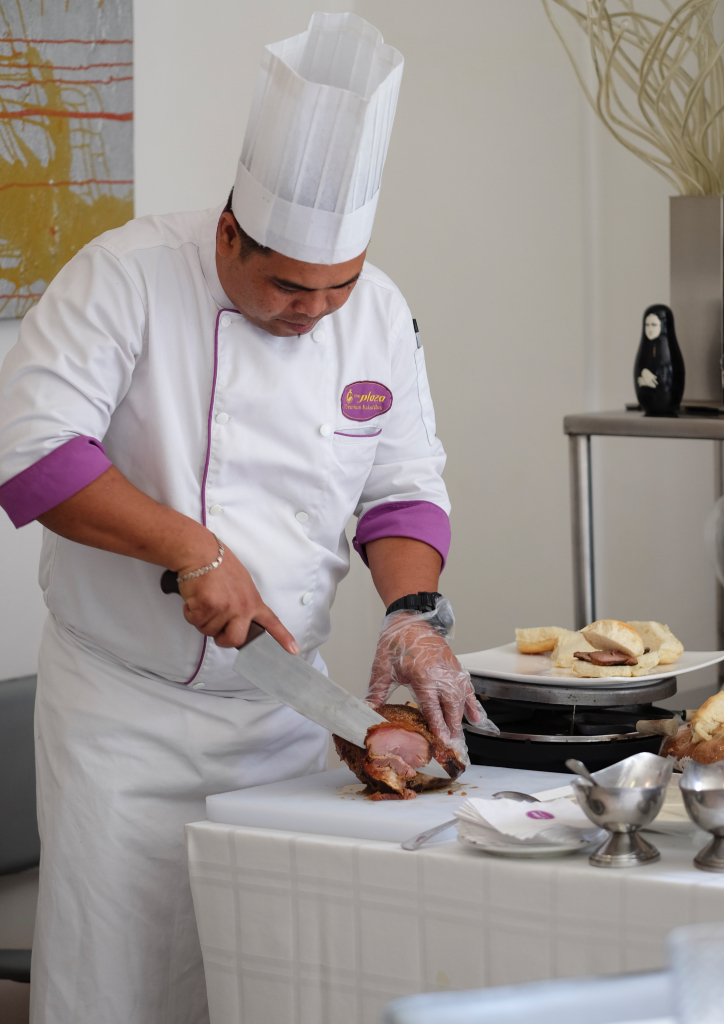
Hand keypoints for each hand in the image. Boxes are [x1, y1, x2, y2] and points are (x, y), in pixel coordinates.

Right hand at [178, 545, 297, 652]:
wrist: (202, 553)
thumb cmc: (219, 566)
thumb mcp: (242, 584)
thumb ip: (244, 604)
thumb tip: (236, 620)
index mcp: (253, 601)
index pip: (272, 622)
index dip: (283, 638)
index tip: (294, 650)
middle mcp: (242, 607)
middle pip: (234, 640)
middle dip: (222, 639)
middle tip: (215, 627)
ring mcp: (225, 608)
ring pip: (208, 631)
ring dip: (202, 619)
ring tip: (204, 599)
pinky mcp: (207, 607)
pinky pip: (194, 621)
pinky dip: (190, 612)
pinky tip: (195, 598)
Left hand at [366, 609, 495, 753]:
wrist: (410, 618)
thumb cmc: (397, 640)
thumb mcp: (382, 667)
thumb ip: (376, 691)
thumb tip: (367, 710)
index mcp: (423, 675)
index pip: (433, 707)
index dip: (438, 725)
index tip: (441, 740)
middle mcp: (441, 673)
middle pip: (451, 706)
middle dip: (453, 727)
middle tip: (452, 745)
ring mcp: (450, 669)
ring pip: (461, 699)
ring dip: (462, 718)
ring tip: (460, 736)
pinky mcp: (455, 666)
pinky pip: (467, 687)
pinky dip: (472, 703)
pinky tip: (476, 717)